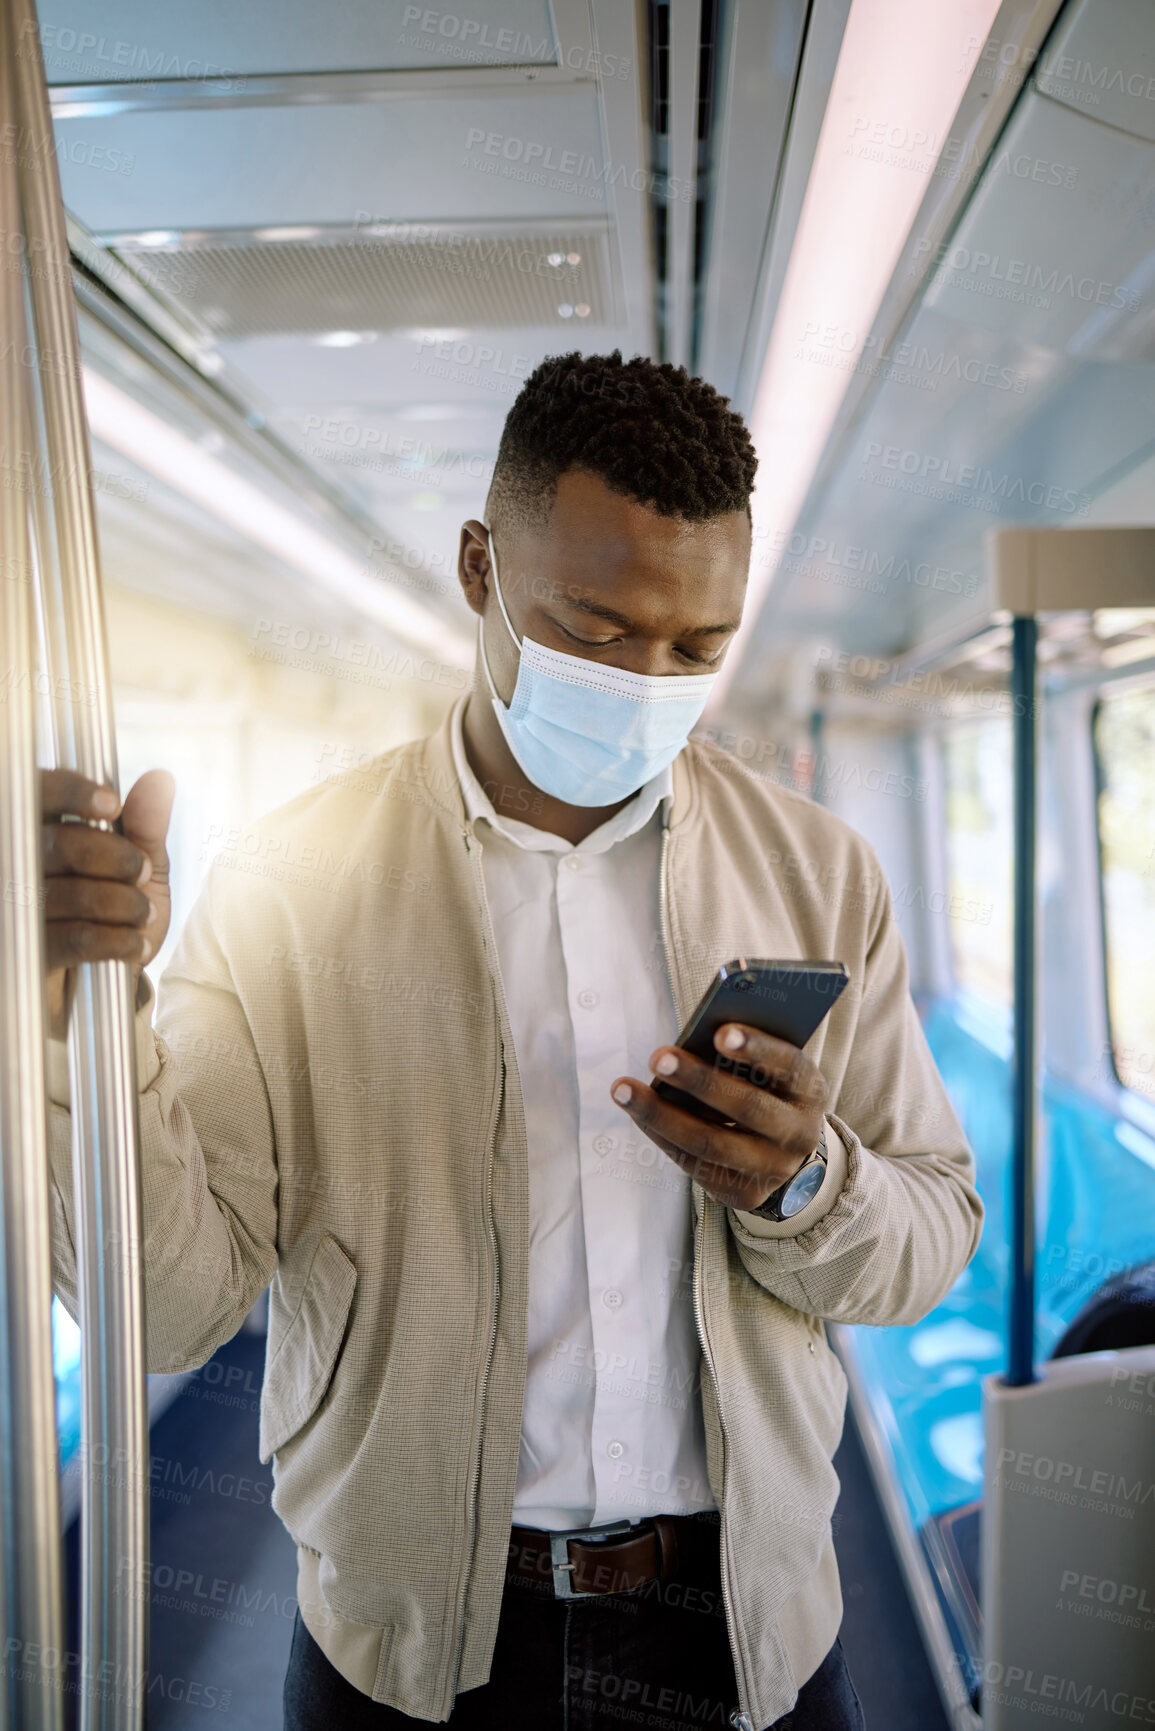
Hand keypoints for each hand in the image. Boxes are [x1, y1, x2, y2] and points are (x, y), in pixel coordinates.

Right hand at [42, 768, 175, 1040]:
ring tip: (141, 914)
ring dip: (123, 904)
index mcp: (40, 832)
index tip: (112, 805)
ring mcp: (17, 908)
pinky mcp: (27, 950)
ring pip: (70, 892)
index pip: (38, 794)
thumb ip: (145, 827)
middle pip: (58, 843)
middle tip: (140, 873)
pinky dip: (116, 940)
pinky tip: (133, 944)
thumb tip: (160, 780)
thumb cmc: (115, 914)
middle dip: (115, 857)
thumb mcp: (139, 868)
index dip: (71, 793)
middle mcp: (19, 864)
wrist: (106, 984)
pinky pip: (74, 938)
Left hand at [609, 1023, 827, 1211]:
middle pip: (747, 1108)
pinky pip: (694, 1165)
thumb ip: (745, 1054)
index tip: (720, 1031)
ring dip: (661, 1114)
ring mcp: (772, 1170)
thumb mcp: (771, 1069)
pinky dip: (661, 1134)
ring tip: (623, 1088)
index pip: (789, 1066)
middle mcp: (798, 1135)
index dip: (757, 1048)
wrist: (786, 1154)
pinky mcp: (743, 1195)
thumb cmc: (767, 1090)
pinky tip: (636, 1111)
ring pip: (711, 1143)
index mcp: (810, 1091)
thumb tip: (695, 1038)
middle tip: (658, 1056)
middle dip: (699, 1081)